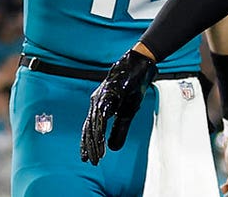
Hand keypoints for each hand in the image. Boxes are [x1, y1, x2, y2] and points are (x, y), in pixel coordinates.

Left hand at [80, 49, 157, 164]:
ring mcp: (102, 95)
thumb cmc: (132, 87)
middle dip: (89, 146)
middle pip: (89, 127)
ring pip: (94, 121)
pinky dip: (101, 126)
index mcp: (99, 107)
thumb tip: (113, 148)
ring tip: (96, 154)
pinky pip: (103, 111)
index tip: (87, 159)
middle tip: (90, 161)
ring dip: (95, 139)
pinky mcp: (110, 91)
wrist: (140, 65)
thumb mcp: (127, 112)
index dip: (88, 144)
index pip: (90, 129)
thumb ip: (120, 129)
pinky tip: (100, 136)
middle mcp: (97, 101)